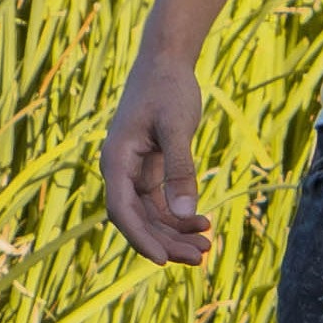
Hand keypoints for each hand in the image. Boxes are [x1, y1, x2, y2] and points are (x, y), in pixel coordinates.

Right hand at [99, 50, 214, 263]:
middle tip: (200, 257)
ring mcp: (133, 171)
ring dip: (176, 233)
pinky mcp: (149, 169)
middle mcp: (119, 169)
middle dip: (167, 241)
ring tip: (207, 246)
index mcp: (115, 159)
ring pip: (151, 215)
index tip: (163, 261)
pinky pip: (160, 202)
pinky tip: (203, 222)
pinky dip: (180, 215)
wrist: (166, 61)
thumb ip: (180, 170)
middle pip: (138, 219)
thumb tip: (185, 213)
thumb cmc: (168, 88)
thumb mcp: (177, 127)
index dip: (141, 238)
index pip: (122, 209)